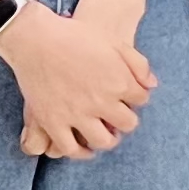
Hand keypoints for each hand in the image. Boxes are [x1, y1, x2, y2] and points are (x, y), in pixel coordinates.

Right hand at [0, 0, 151, 160]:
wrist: (36, 39)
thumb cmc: (76, 36)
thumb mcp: (115, 43)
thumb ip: (138, 64)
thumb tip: (152, 85)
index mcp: (120, 82)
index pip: (141, 100)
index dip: (136, 98)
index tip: (128, 97)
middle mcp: (101, 102)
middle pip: (127, 124)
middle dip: (127, 120)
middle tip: (119, 118)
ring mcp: (76, 114)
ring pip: (102, 141)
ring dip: (108, 140)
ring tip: (106, 135)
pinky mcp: (52, 122)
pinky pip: (71, 148)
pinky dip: (80, 152)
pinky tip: (84, 148)